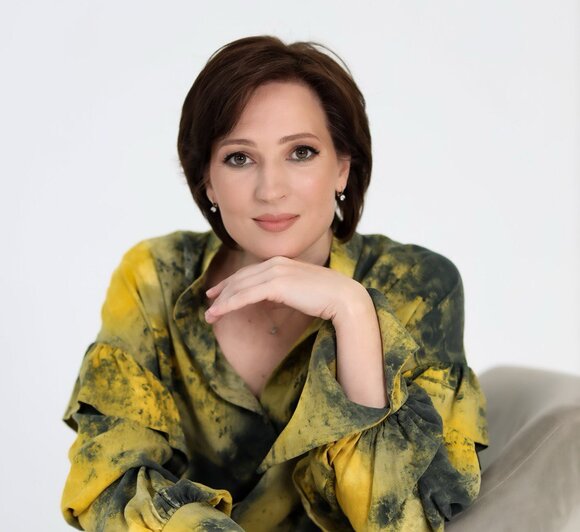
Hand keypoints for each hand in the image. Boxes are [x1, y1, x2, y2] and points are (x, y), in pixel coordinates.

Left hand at [204, 256, 367, 323]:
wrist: (343, 297)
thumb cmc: (326, 297)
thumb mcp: (299, 291)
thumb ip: (283, 291)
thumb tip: (270, 299)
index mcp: (281, 263)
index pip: (249, 272)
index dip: (231, 283)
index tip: (218, 293)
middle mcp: (275, 264)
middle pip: (241, 278)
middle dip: (222, 292)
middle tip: (208, 304)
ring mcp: (275, 272)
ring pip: (240, 287)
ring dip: (221, 302)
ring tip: (209, 316)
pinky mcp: (276, 285)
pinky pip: (245, 296)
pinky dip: (228, 305)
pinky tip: (218, 313)